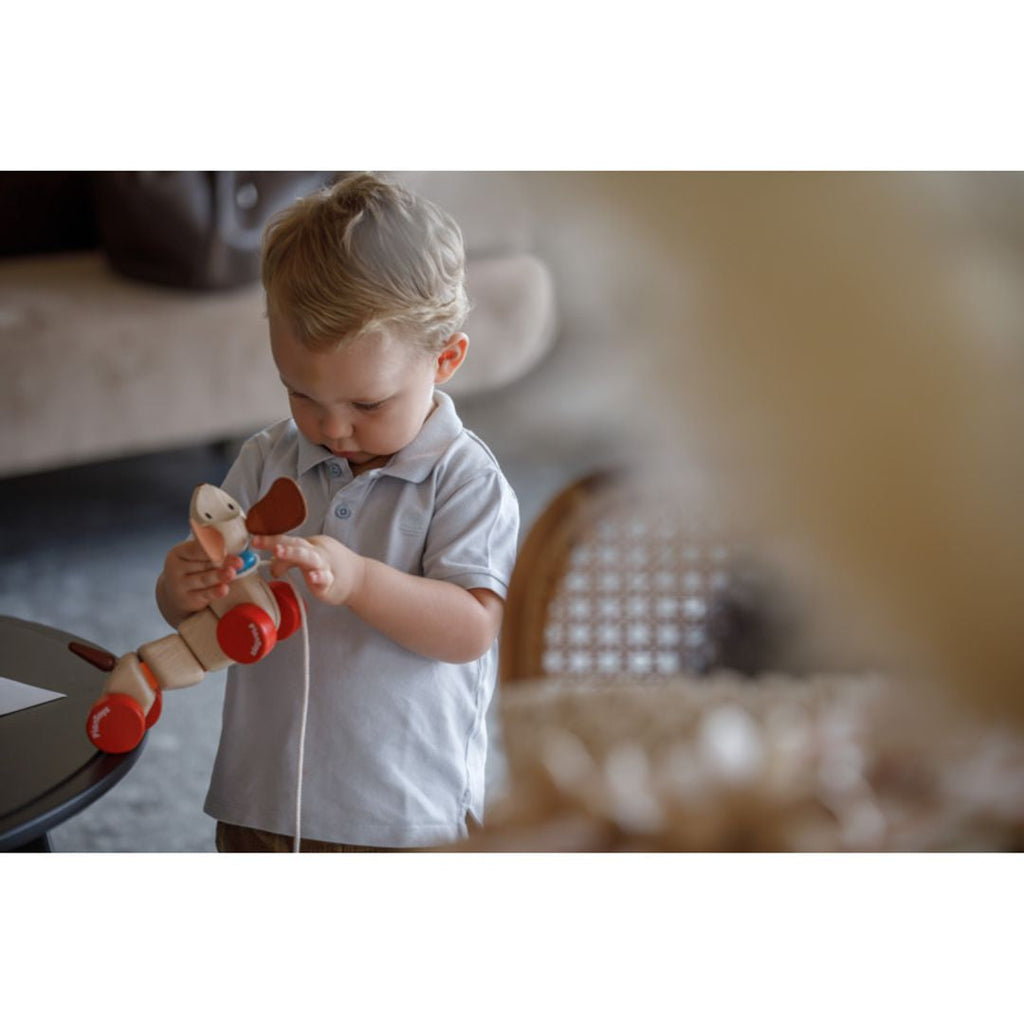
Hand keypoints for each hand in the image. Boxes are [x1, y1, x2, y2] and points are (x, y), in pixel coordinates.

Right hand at [157, 538, 242, 624]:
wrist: (176, 593)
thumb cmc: (192, 569)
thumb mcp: (194, 556)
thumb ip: (209, 550)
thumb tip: (229, 546)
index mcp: (179, 552)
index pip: (196, 549)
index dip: (212, 548)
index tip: (225, 549)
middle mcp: (175, 569)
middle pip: (203, 564)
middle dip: (222, 562)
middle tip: (238, 562)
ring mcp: (180, 586)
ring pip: (203, 579)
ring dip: (219, 576)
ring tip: (231, 573)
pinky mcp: (187, 600)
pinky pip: (204, 595)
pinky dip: (214, 592)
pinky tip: (224, 589)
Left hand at [251, 534, 365, 605]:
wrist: (361, 579)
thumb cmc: (333, 567)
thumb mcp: (308, 559)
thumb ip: (290, 559)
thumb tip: (272, 562)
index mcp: (310, 545)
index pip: (288, 539)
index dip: (269, 538)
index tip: (252, 538)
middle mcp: (317, 552)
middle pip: (297, 544)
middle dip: (277, 542)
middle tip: (258, 541)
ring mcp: (325, 566)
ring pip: (310, 557)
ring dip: (293, 554)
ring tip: (278, 553)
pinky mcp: (332, 582)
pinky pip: (325, 578)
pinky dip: (319, 577)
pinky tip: (312, 578)